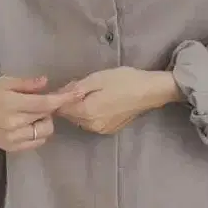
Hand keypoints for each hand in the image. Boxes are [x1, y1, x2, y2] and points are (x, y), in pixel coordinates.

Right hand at [0, 75, 82, 152]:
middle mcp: (14, 122)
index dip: (63, 99)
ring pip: (45, 131)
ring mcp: (13, 137)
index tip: (78, 94)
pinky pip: (37, 142)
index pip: (45, 103)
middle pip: (47, 116)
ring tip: (33, 115)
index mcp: (11, 103)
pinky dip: (39, 133)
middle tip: (40, 102)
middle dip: (51, 108)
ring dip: (45, 121)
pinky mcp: (12, 148)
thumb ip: (26, 84)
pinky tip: (30, 125)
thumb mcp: (4, 82)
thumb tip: (46, 82)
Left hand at [55, 68, 181, 135]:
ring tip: (90, 93)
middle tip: (78, 86)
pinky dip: (89, 112)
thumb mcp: (97, 79)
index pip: (60, 108)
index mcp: (86, 112)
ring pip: (79, 119)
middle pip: (69, 115)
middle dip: (68, 102)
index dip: (58, 97)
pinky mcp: (109, 129)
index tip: (63, 87)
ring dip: (79, 108)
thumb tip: (58, 94)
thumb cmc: (124, 81)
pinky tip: (100, 101)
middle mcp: (90, 125)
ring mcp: (100, 129)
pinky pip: (91, 121)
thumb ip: (75, 88)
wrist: (150, 92)